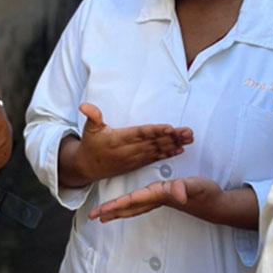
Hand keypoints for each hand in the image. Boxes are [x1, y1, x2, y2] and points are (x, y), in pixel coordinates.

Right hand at [71, 103, 192, 182]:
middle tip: (188, 132)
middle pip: (153, 142)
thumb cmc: (90, 144)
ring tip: (188, 139)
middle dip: (172, 137)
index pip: (140, 134)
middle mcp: (128, 151)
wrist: (87, 167)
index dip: (155, 131)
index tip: (170, 127)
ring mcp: (133, 159)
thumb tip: (84, 105)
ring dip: (174, 145)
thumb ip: (92, 116)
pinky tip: (179, 150)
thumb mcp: (89, 128)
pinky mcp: (136, 164)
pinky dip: (167, 155)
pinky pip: (154, 159)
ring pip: (157, 151)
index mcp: (117, 140)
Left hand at [88, 177, 221, 222]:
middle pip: (129, 207)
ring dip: (117, 211)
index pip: (134, 200)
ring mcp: (160, 201)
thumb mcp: (197, 187)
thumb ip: (186, 188)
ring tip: (102, 216)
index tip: (101, 211)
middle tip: (92, 216)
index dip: (117, 204)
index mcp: (160, 195)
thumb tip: (178, 194)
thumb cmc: (207, 194)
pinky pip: (141, 204)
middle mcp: (156, 200)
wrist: (217, 205)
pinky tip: (126, 207)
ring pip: (133, 207)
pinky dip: (130, 206)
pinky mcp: (164, 200)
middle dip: (110, 211)